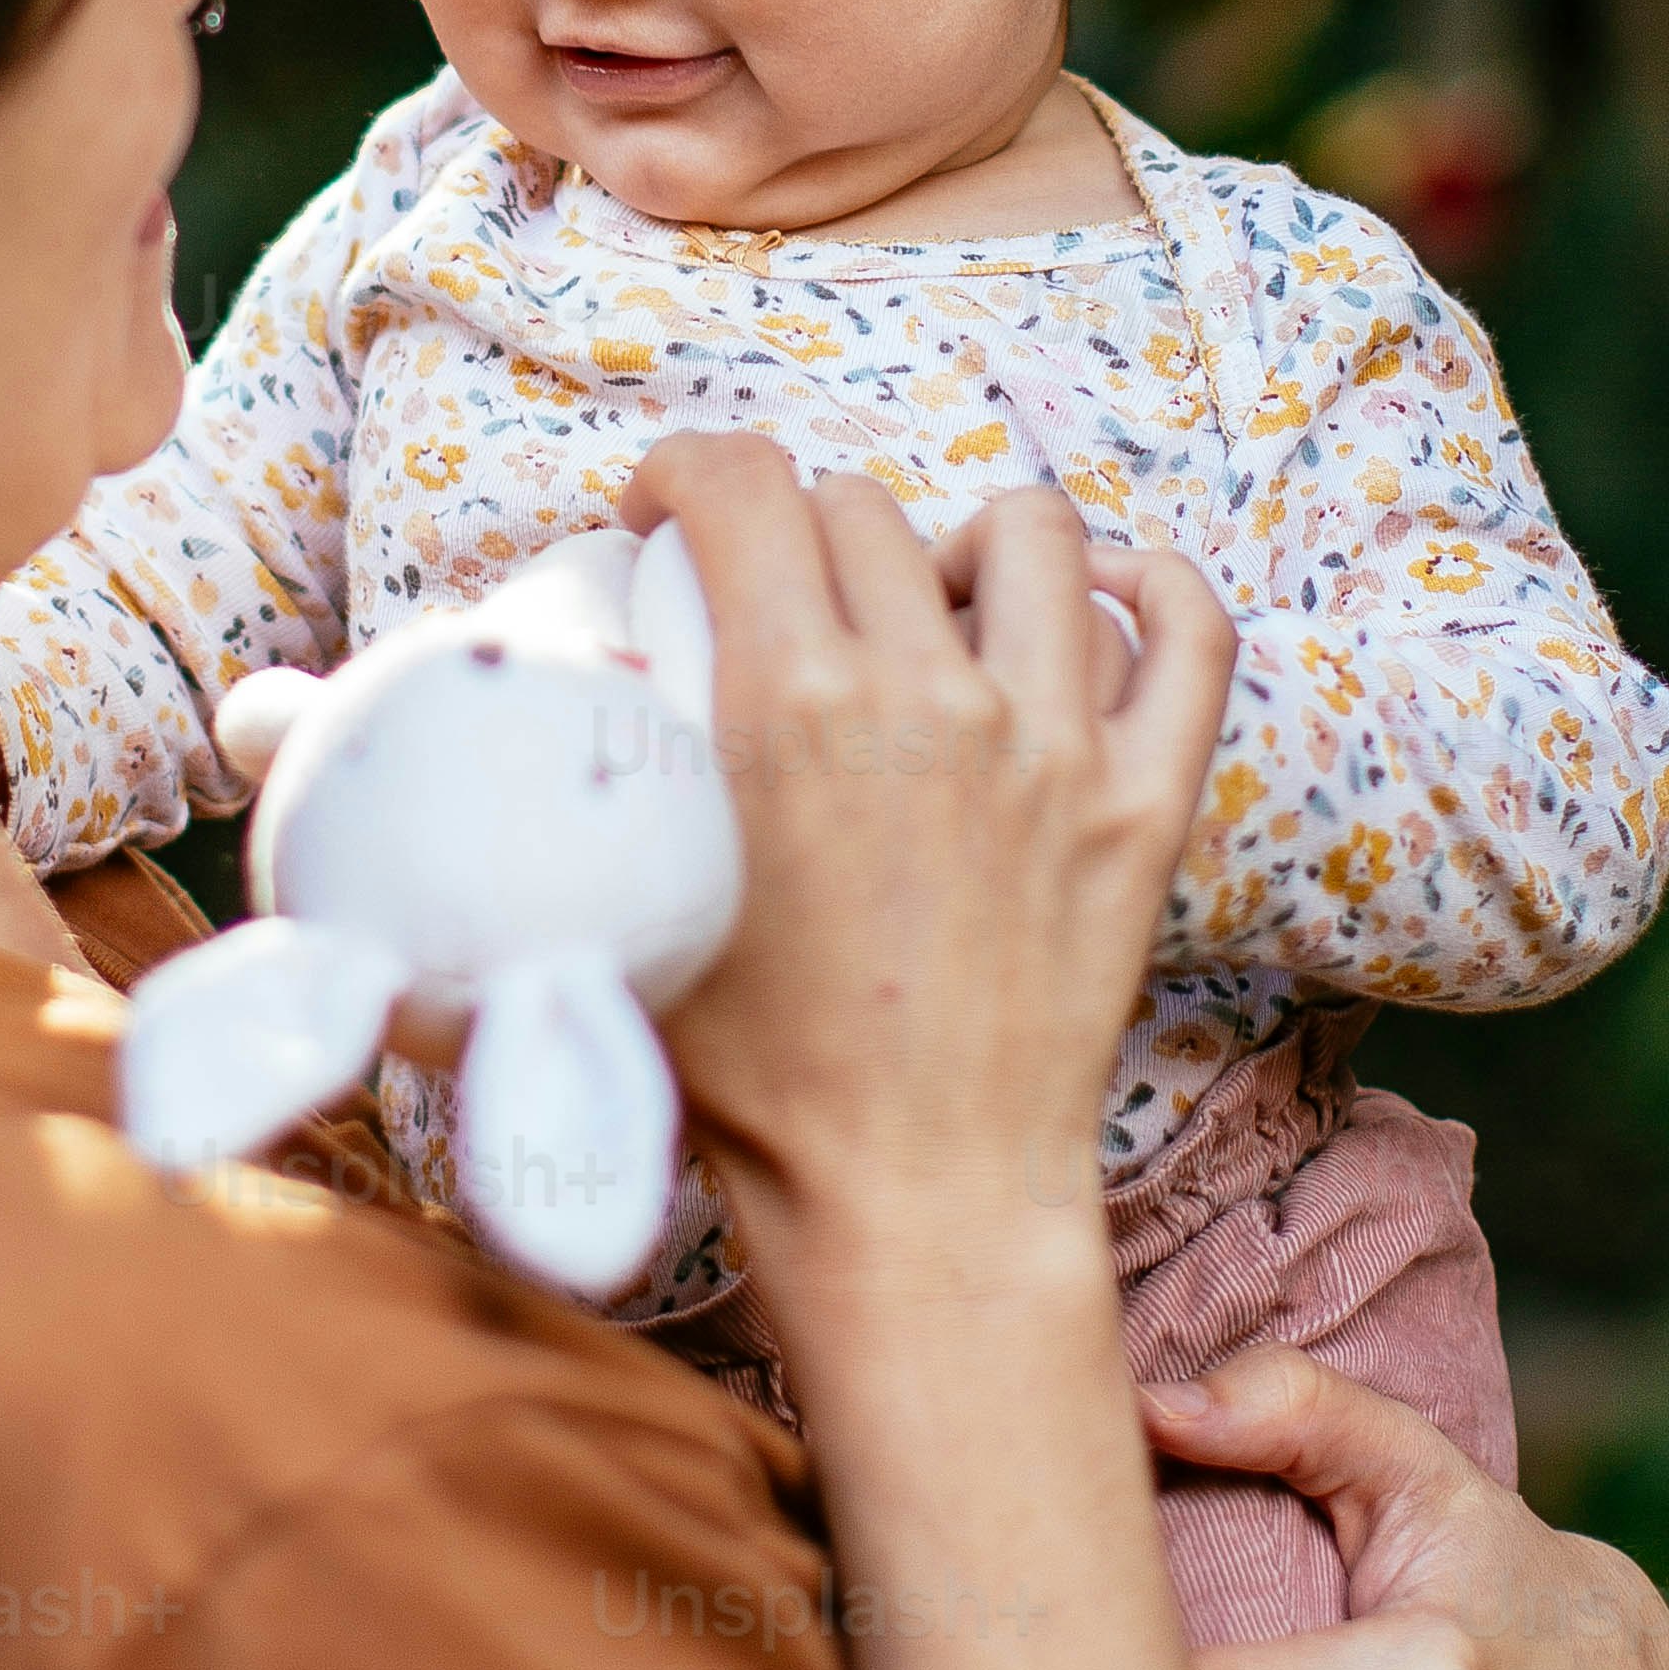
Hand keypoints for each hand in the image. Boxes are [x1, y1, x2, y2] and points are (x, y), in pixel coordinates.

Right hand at [623, 439, 1236, 1280]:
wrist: (911, 1200)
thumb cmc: (757, 1084)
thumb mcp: (629, 919)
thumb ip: (569, 815)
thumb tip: (481, 780)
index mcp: (789, 705)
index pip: (743, 485)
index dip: (688, 468)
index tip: (670, 510)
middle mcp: (930, 699)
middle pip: (862, 510)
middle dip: (803, 533)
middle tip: (783, 603)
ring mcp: (1054, 743)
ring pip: (1026, 533)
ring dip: (960, 546)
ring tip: (932, 607)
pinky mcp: (1144, 803)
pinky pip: (1188, 629)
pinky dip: (1149, 587)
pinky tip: (1097, 602)